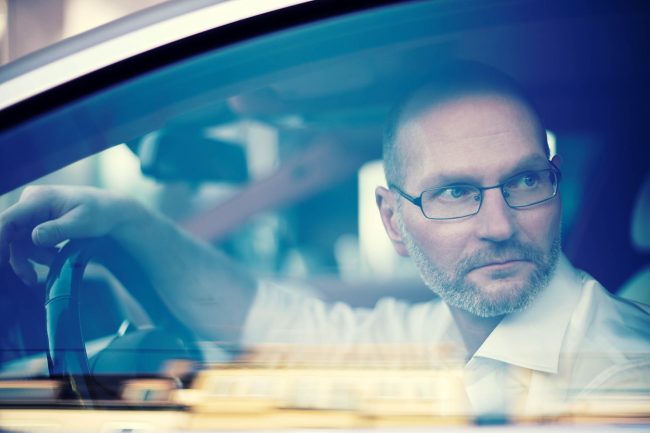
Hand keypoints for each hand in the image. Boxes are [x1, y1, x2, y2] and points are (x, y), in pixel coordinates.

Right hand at [0, 185, 134, 284]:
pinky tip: (56, 257)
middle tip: (31, 279)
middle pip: (10, 236)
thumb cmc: (99, 212)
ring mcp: (33, 213)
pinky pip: (29, 242)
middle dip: (21, 258)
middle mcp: (30, 203)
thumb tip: (34, 237)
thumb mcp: (82, 223)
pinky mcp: (37, 222)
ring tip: (57, 261)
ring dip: (36, 257)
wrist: (111, 210)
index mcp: (38, 199)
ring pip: (20, 242)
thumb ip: (58, 230)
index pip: (7, 220)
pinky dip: (41, 254)